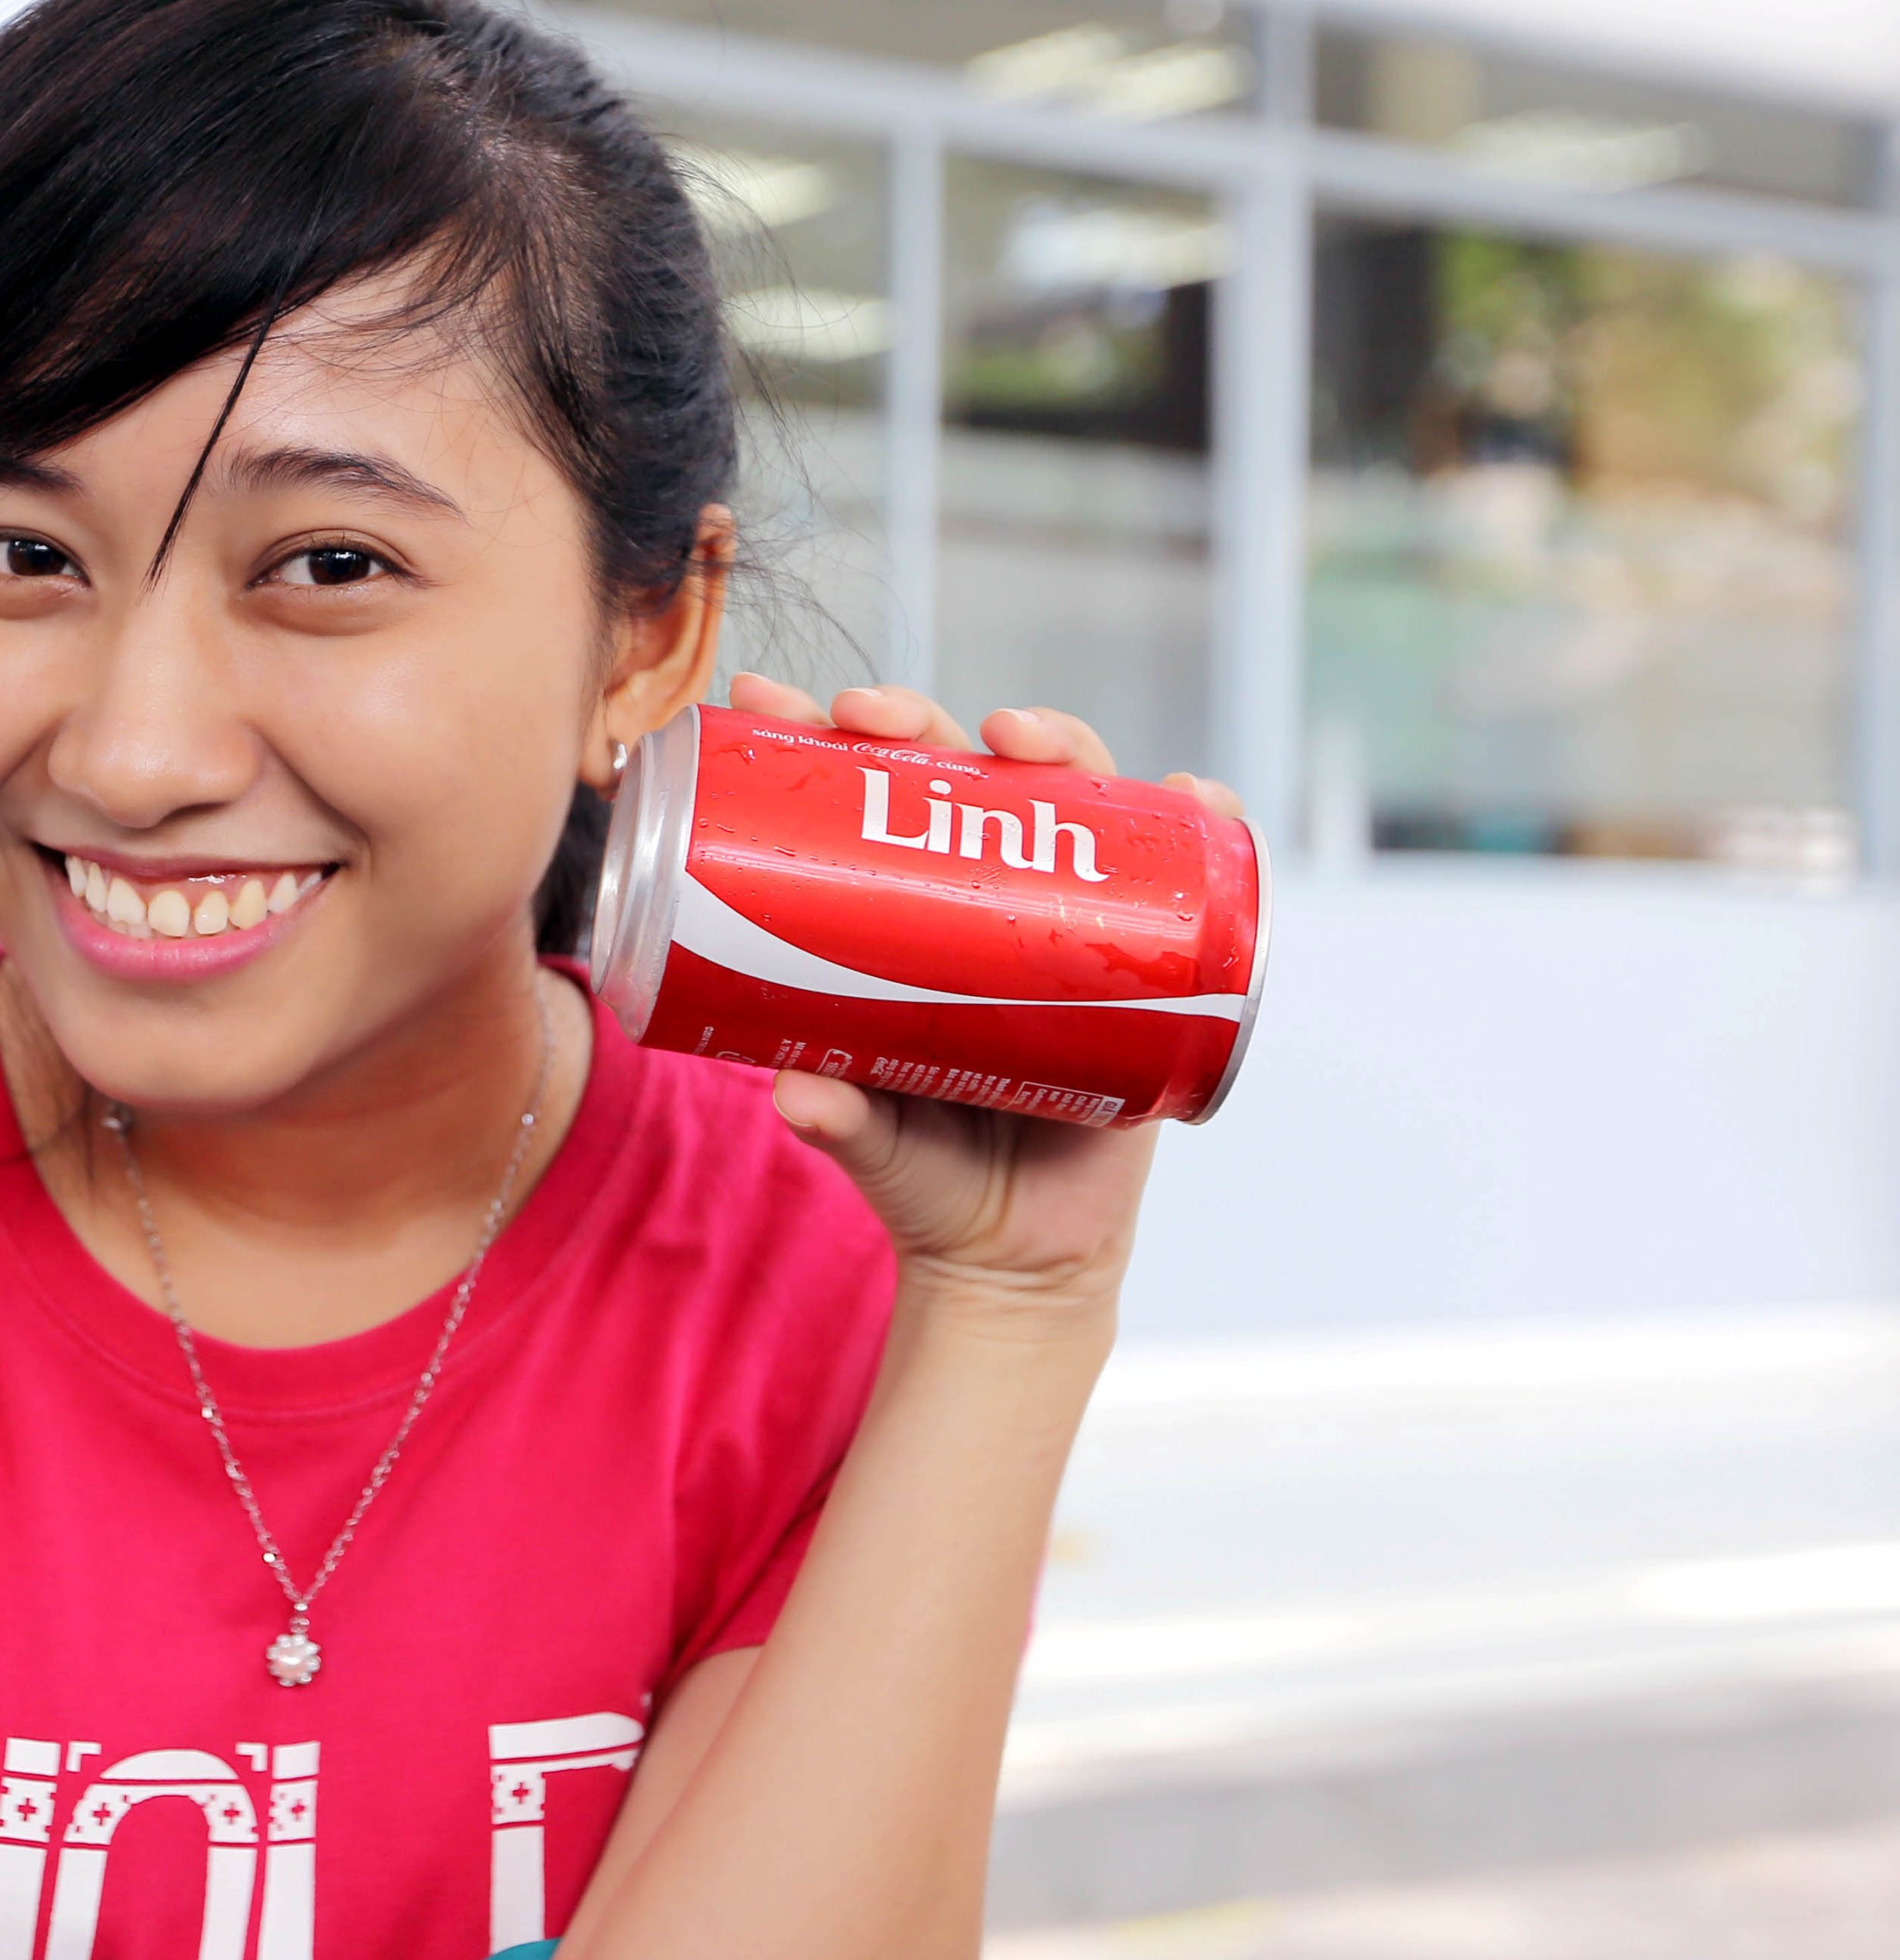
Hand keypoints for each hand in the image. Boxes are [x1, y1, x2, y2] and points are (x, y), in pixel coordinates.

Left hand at [725, 673, 1245, 1327]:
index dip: (812, 739)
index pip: (855, 798)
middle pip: (958, 773)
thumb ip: (836, 1120)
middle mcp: (987, 896)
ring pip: (1071, 798)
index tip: (761, 703)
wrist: (1020, 1256)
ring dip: (1056, 743)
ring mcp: (1072, 918)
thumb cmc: (928, 1176)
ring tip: (1018, 737)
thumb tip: (795, 1093)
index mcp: (899, 913)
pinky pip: (1186, 876)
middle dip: (916, 720)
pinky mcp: (1152, 962)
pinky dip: (1198, 822)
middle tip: (869, 715)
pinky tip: (1189, 794)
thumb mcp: (871, 1144)